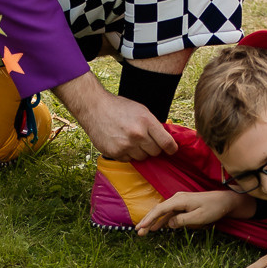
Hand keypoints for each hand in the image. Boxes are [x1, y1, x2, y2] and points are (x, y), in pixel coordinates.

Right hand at [54, 71, 177, 160]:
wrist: (95, 108)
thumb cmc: (119, 107)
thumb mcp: (141, 110)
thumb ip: (153, 125)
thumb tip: (165, 139)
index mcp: (147, 121)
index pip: (166, 143)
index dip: (171, 148)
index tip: (171, 150)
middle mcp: (138, 135)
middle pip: (155, 152)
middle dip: (153, 148)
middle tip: (146, 141)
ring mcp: (126, 145)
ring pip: (142, 158)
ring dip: (140, 152)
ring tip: (131, 140)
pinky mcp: (115, 153)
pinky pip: (128, 160)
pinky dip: (127, 154)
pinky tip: (121, 143)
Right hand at [136, 189, 241, 233]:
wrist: (224, 201)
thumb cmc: (213, 209)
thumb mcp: (199, 217)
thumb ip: (182, 220)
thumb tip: (168, 224)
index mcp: (180, 200)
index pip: (160, 209)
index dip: (149, 218)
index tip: (141, 227)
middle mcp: (177, 199)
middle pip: (158, 210)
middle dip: (147, 221)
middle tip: (138, 232)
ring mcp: (180, 202)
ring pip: (162, 213)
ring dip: (153, 222)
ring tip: (143, 232)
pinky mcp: (183, 206)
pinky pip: (169, 214)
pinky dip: (161, 221)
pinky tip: (155, 228)